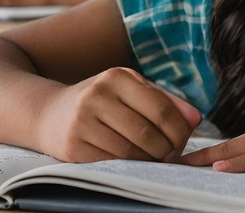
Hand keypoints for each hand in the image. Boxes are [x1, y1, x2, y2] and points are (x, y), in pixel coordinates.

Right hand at [36, 67, 200, 162]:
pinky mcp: (74, 146)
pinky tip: (133, 163)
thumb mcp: (129, 90)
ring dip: (150, 161)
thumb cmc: (100, 101)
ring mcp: (83, 122)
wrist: (49, 114)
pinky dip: (130, 167)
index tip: (182, 140)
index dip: (179, 130)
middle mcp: (98, 96)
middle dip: (167, 149)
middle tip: (171, 155)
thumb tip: (195, 118)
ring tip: (155, 159)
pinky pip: (113, 163)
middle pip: (148, 134)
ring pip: (131, 152)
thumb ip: (164, 100)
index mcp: (117, 77)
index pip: (161, 109)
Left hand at [180, 110, 244, 171]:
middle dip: (192, 156)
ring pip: (232, 150)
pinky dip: (235, 162)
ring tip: (176, 167)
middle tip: (162, 162)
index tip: (178, 163)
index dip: (203, 156)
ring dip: (203, 159)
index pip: (229, 148)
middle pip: (222, 147)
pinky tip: (216, 168)